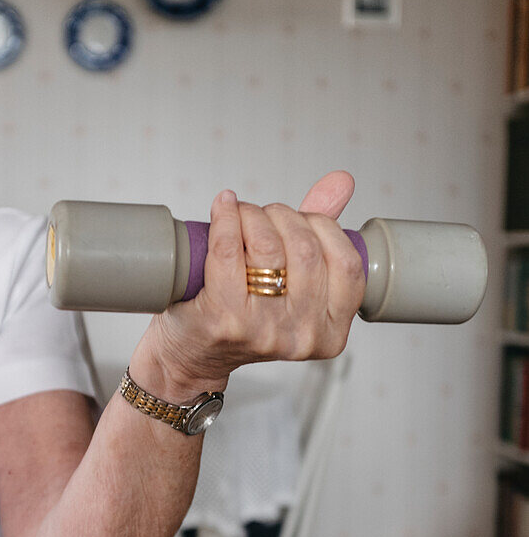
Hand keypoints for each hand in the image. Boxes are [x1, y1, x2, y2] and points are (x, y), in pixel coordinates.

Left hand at [132, 171, 365, 399]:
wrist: (190, 354)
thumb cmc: (242, 314)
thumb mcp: (292, 282)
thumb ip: (321, 234)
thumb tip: (342, 181)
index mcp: (331, 332)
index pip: (346, 263)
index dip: (323, 227)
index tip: (299, 219)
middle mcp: (302, 337)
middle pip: (306, 249)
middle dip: (282, 216)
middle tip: (261, 216)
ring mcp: (264, 332)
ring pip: (269, 247)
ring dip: (253, 216)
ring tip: (241, 215)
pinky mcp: (224, 320)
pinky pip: (228, 251)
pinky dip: (225, 219)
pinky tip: (223, 208)